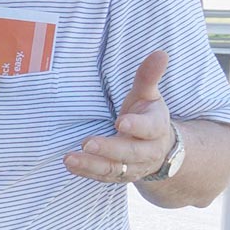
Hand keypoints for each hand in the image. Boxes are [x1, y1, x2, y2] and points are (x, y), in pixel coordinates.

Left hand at [64, 50, 174, 184]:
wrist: (159, 149)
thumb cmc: (147, 115)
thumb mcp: (148, 96)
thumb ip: (148, 77)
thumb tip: (160, 53)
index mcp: (156, 128)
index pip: (149, 127)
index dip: (137, 125)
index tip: (121, 121)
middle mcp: (147, 151)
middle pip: (130, 152)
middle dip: (109, 148)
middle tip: (87, 143)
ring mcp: (133, 167)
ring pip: (114, 169)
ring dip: (91, 164)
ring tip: (69, 158)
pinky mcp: (119, 176)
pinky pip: (103, 177)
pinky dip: (87, 173)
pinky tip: (71, 165)